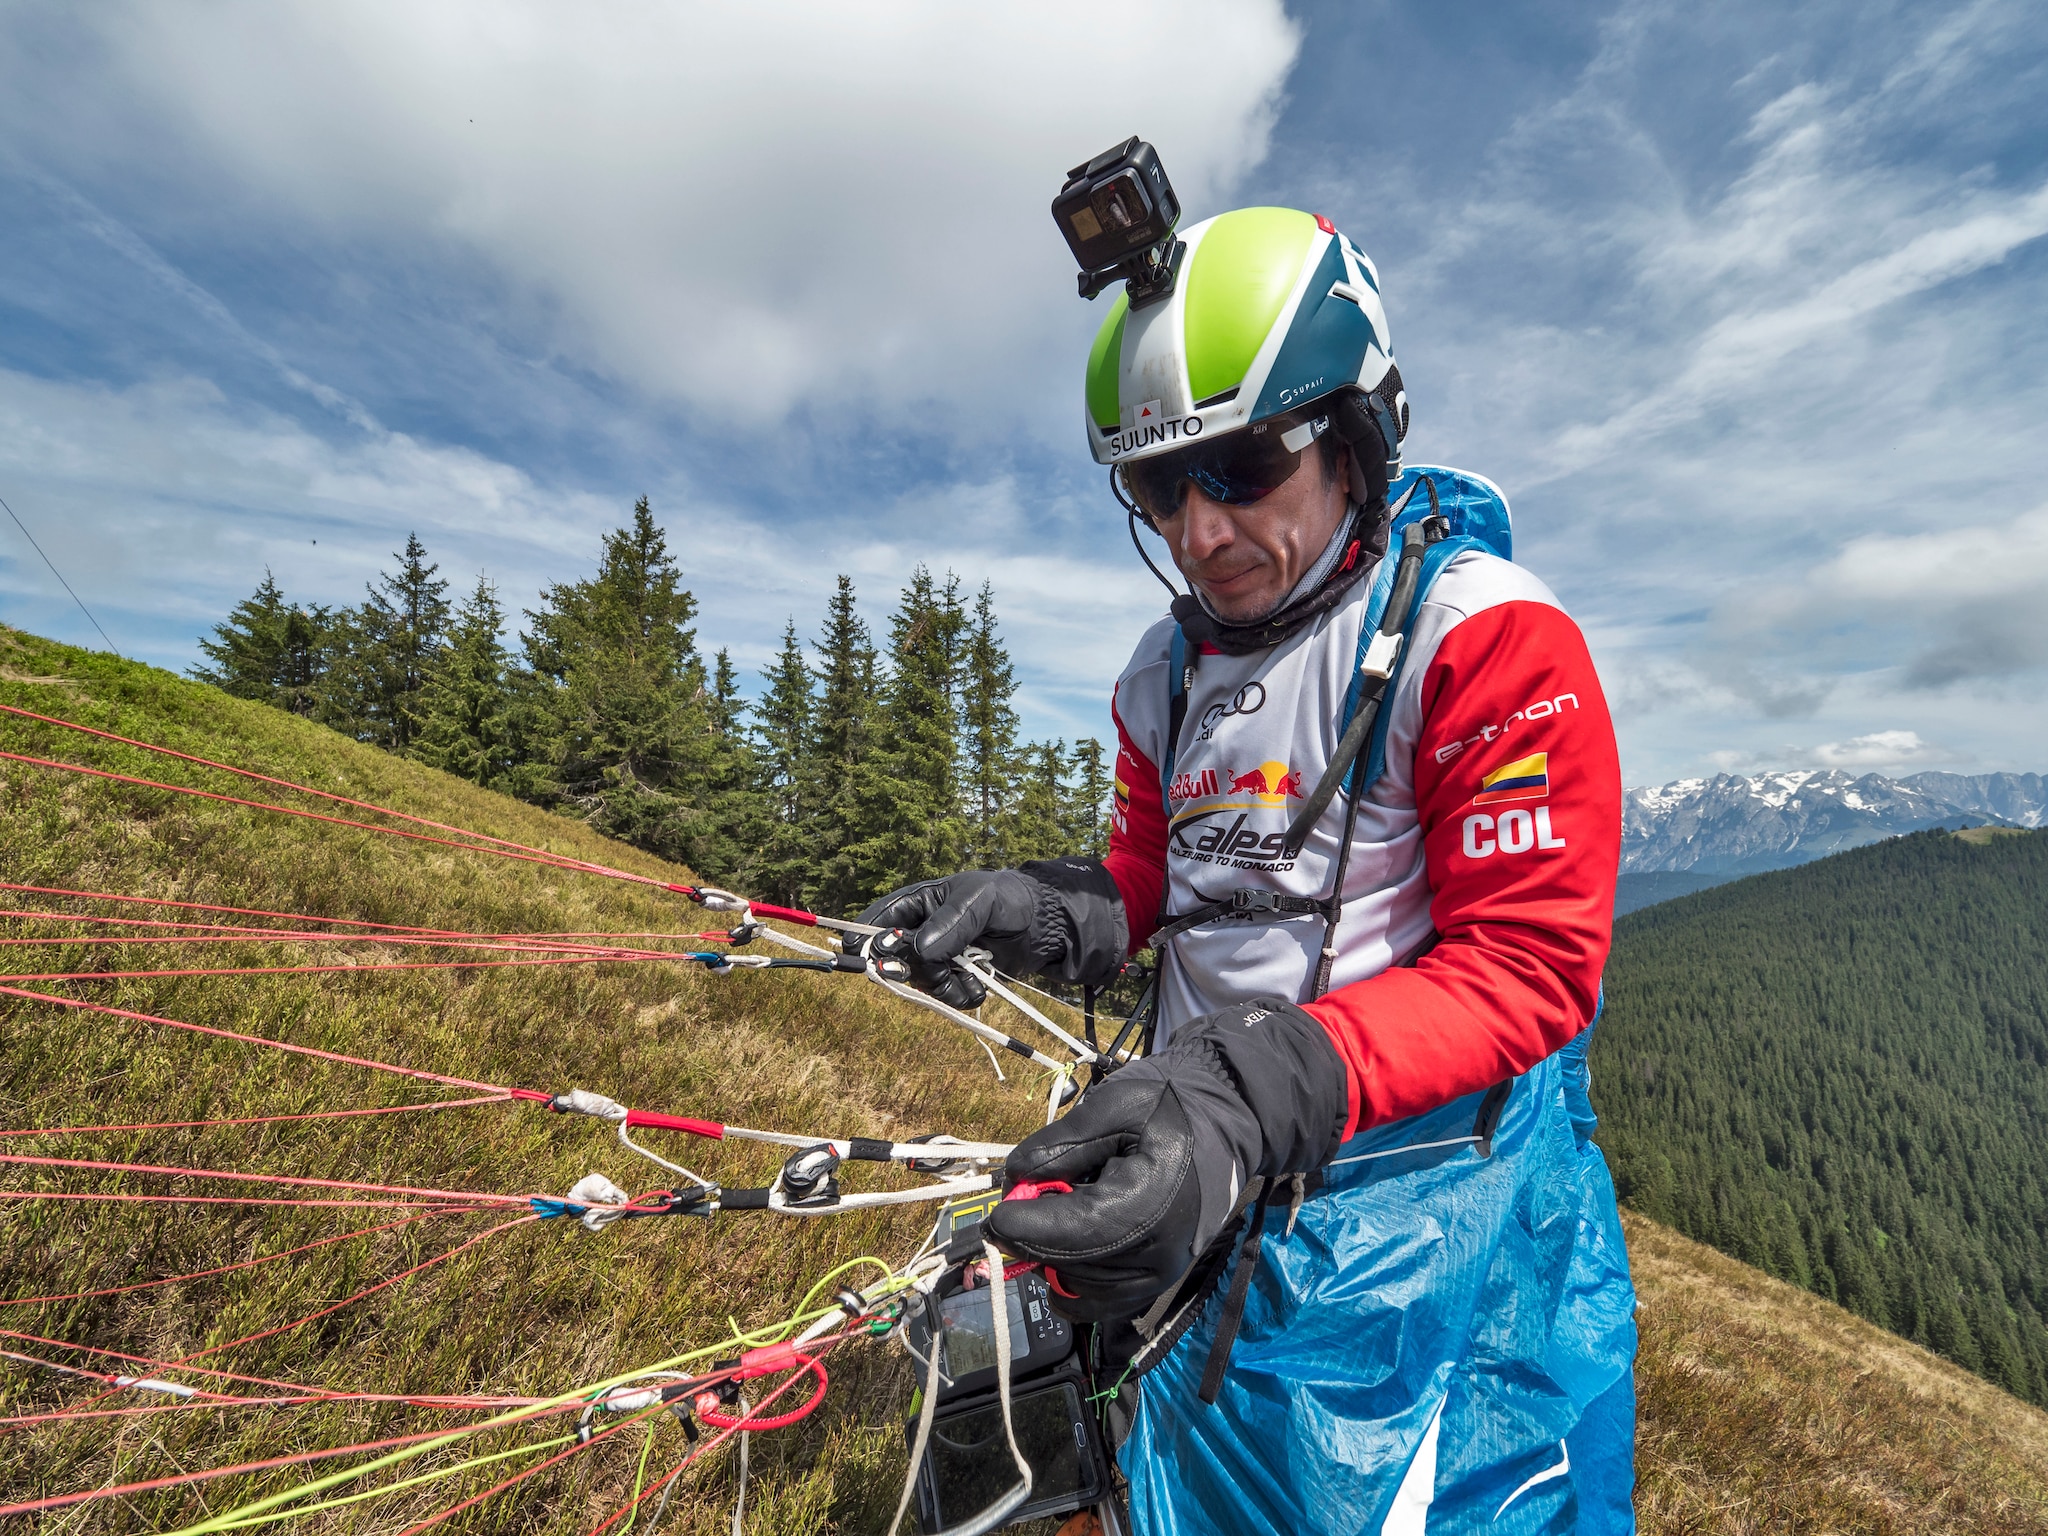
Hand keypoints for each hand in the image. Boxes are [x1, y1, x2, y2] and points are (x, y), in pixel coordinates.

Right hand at [856, 861, 1126, 1010]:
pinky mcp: (955, 978)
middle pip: (894, 958)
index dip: (865, 937)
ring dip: (942, 986)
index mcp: (918, 903)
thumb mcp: (980, 901)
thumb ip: (951, 922)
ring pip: (918, 982)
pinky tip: (979, 989)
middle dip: (913, 968)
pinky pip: (943, 996)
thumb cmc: (1008, 899)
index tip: (862, 956)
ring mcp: (937, 957)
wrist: (1043, 925)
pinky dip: (959, 997)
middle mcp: (921, 932)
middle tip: (937, 968)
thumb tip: (920, 951)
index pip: (879, 920)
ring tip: (970, 981)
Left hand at [983, 999, 1347, 1322]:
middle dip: (1033, 1236)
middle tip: (1030, 1195)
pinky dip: (1072, 1279)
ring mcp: (1159, 1276)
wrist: (1227, 1121)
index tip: (994, 1216)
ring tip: (1068, 1204)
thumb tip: (1014, 1181)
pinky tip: (1071, 1242)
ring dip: (1053, 1255)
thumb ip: (1059, 1146)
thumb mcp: (1112, 1107)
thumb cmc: (1171, 1106)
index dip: (1020, 1228)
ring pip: (1076, 1289)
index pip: (1066, 1236)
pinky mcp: (1156, 1283)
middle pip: (1066, 1266)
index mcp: (1147, 1206)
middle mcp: (1157, 1254)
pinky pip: (1097, 1302)